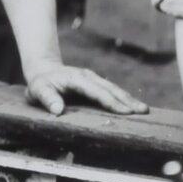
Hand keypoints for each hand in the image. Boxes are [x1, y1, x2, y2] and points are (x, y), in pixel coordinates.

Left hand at [23, 61, 148, 116]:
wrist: (43, 69)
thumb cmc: (40, 83)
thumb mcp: (38, 90)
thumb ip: (48, 99)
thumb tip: (58, 111)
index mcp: (78, 79)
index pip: (98, 93)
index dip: (112, 103)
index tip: (126, 112)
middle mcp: (89, 77)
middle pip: (112, 89)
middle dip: (128, 101)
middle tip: (144, 111)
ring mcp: (94, 79)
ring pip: (115, 89)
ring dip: (129, 99)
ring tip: (144, 110)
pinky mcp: (96, 83)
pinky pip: (112, 90)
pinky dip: (124, 98)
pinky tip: (133, 106)